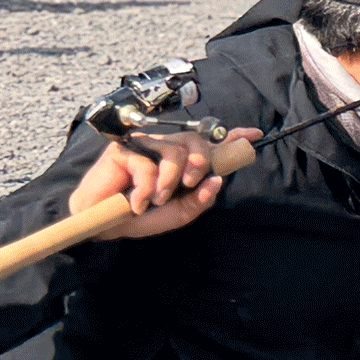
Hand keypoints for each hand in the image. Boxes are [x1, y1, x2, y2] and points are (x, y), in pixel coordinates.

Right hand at [69, 128, 258, 241]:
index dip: (231, 137)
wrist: (105, 224)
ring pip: (176, 151)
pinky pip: (148, 164)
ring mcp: (145, 145)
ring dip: (169, 182)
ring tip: (155, 198)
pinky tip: (135, 200)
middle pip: (197, 141)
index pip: (209, 143)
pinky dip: (145, 190)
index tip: (254, 134)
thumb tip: (217, 181)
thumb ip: (201, 200)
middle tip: (188, 185)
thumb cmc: (140, 216)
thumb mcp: (179, 213)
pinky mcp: (124, 148)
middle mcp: (165, 148)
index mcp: (182, 162)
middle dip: (200, 164)